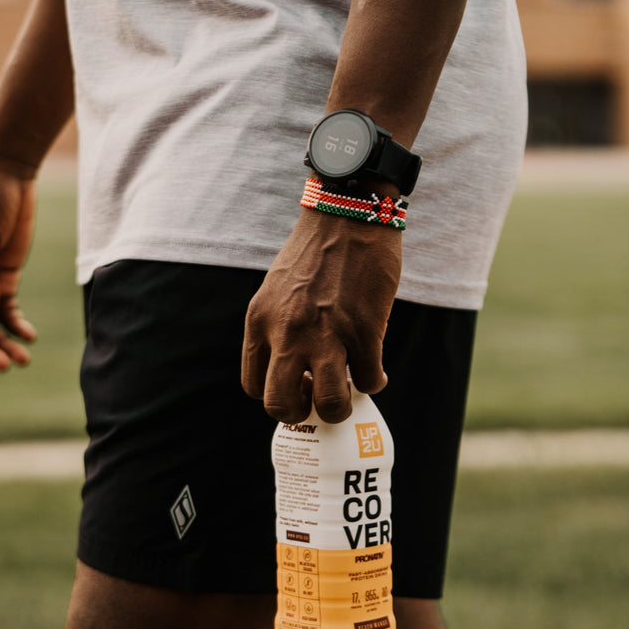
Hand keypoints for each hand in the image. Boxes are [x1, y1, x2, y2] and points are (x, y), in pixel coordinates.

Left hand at [242, 208, 401, 423]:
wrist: (348, 215)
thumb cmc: (316, 253)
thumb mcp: (277, 290)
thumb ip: (277, 327)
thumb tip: (294, 367)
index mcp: (259, 323)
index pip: (253, 386)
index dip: (277, 394)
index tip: (296, 383)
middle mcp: (286, 333)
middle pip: (279, 406)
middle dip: (301, 413)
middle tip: (317, 398)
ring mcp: (326, 335)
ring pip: (328, 404)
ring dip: (339, 408)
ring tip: (348, 392)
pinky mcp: (363, 332)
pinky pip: (368, 380)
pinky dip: (373, 382)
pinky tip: (375, 372)